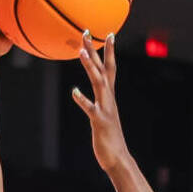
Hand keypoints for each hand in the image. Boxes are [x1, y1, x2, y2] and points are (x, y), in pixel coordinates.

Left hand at [70, 34, 129, 170]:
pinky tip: (74, 92)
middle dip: (96, 50)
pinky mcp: (100, 122)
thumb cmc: (109, 138)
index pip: (111, 68)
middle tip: (87, 32)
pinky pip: (91, 109)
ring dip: (90, 67)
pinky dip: (83, 100)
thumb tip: (83, 95)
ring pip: (99, 83)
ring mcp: (105, 109)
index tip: (108, 34)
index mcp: (109, 96)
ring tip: (81, 52)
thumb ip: (97, 103)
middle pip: (104, 69)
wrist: (118, 158)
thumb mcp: (102, 116)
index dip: (109, 51)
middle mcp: (109, 99)